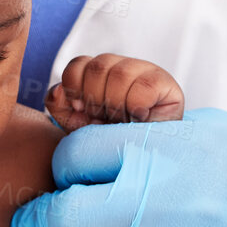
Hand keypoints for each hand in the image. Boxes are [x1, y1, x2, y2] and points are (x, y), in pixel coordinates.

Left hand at [45, 54, 183, 131]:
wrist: (141, 162)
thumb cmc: (108, 142)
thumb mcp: (76, 126)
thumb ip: (60, 106)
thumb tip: (59, 89)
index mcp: (99, 72)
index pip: (78, 64)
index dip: (75, 87)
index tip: (82, 110)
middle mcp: (121, 66)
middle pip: (98, 67)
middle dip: (96, 100)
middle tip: (106, 119)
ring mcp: (146, 72)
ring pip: (120, 74)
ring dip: (116, 105)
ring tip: (123, 121)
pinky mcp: (166, 85)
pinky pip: (144, 85)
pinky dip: (136, 106)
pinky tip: (139, 119)